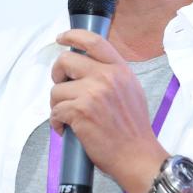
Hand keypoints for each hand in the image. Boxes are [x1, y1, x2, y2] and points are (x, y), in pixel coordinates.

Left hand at [50, 30, 167, 192]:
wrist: (137, 155)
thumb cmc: (133, 129)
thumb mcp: (131, 90)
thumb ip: (112, 75)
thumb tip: (88, 67)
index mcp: (120, 70)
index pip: (94, 41)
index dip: (73, 36)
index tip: (61, 38)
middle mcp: (107, 77)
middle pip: (66, 60)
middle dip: (57, 74)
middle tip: (62, 87)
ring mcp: (92, 93)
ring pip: (57, 89)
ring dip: (57, 104)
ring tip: (68, 116)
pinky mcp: (80, 112)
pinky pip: (55, 111)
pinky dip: (57, 122)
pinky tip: (66, 129)